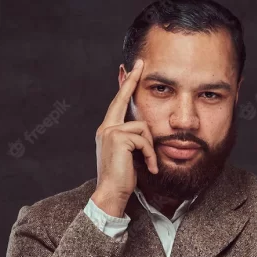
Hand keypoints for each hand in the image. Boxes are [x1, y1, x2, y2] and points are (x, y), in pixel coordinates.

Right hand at [93, 59, 158, 216]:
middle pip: (123, 99)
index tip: (130, 68)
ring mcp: (110, 131)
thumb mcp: (128, 155)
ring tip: (149, 164)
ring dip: (150, 148)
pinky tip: (149, 167)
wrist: (111, 193)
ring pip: (142, 127)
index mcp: (107, 130)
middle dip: (132, 80)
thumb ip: (132, 139)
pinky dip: (150, 155)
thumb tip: (143, 127)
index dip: (124, 85)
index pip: (117, 103)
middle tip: (141, 63)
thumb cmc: (122, 178)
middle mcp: (106, 128)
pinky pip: (144, 139)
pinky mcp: (118, 138)